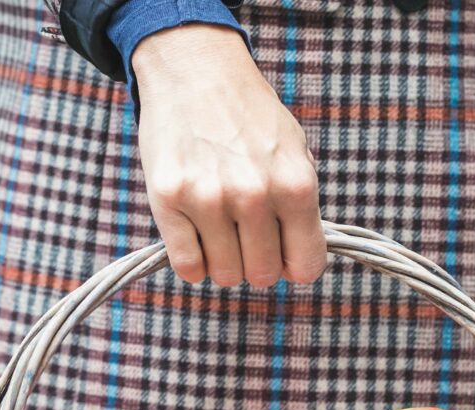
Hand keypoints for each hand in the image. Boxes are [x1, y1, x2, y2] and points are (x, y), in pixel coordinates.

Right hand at [132, 25, 325, 287]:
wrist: (196, 70)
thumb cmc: (250, 118)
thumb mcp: (295, 154)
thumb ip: (300, 210)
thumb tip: (295, 265)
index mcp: (295, 185)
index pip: (306, 265)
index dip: (294, 266)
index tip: (282, 254)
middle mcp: (254, 195)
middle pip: (262, 274)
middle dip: (256, 262)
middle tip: (245, 236)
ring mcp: (209, 198)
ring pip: (224, 274)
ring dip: (224, 261)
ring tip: (220, 231)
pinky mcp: (168, 199)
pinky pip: (188, 265)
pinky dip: (193, 262)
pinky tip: (196, 238)